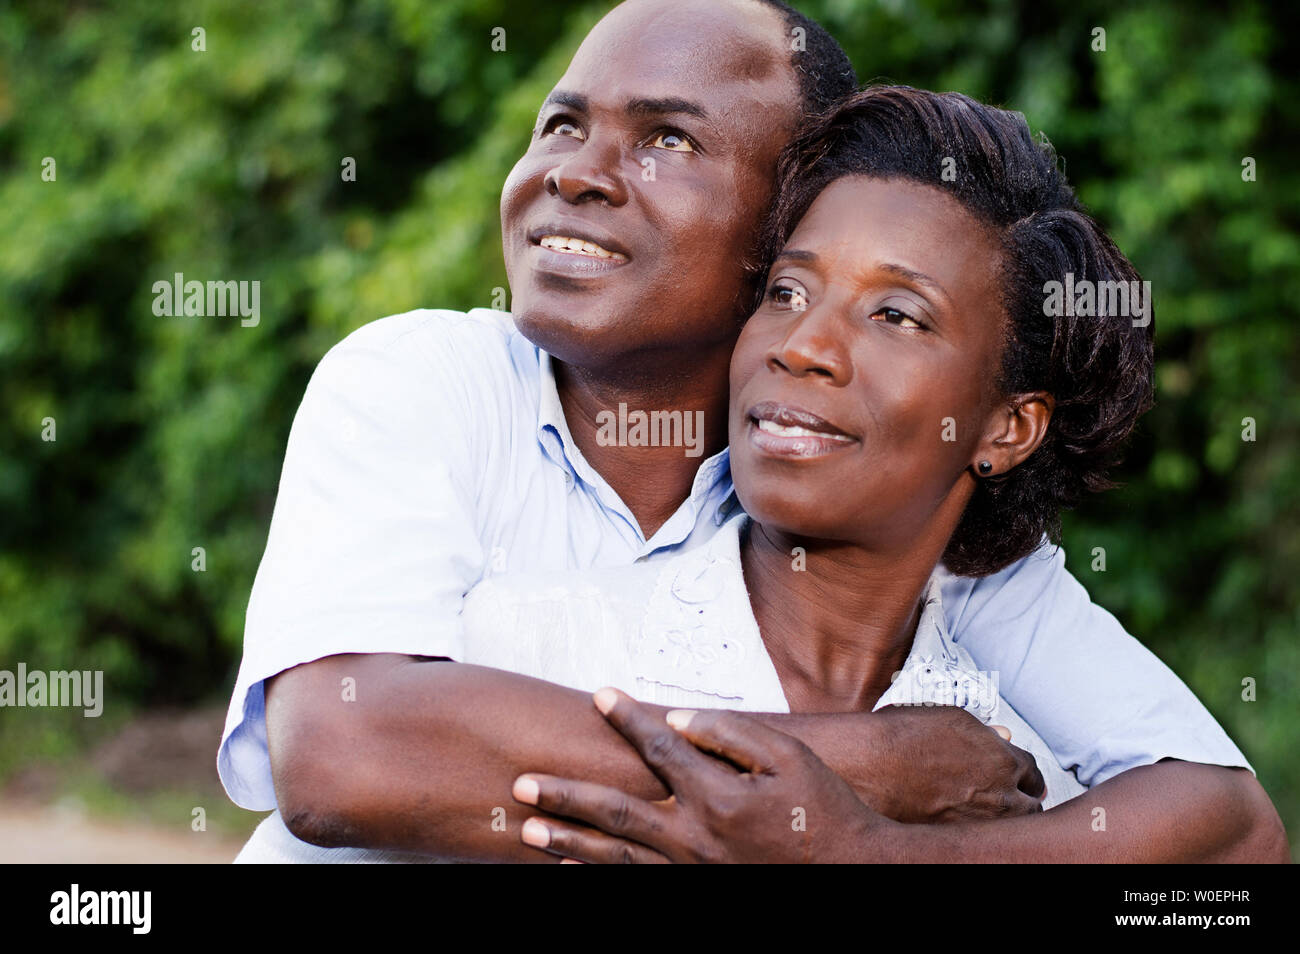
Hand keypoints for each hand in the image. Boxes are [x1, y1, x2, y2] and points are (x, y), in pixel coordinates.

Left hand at [512, 687, 886, 862]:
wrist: (851, 873)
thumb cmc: (821, 808)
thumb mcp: (788, 756)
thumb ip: (729, 733)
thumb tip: (676, 716)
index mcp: (715, 795)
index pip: (656, 747)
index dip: (626, 717)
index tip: (600, 694)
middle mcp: (692, 836)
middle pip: (613, 812)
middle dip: (564, 795)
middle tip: (520, 785)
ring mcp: (690, 871)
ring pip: (615, 856)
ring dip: (568, 840)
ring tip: (527, 828)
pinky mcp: (694, 892)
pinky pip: (636, 885)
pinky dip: (599, 877)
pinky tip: (569, 870)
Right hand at [855, 706, 1045, 822]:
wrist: (872, 764)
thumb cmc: (905, 736)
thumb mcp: (952, 720)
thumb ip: (984, 733)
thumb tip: (1002, 737)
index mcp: (1003, 760)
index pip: (1032, 772)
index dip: (1024, 774)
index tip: (1018, 777)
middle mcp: (999, 795)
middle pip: (1030, 805)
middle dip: (1022, 800)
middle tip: (1011, 798)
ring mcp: (980, 822)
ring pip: (1011, 827)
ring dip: (1005, 818)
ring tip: (987, 812)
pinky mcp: (959, 838)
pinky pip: (980, 838)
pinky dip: (977, 830)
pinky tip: (962, 820)